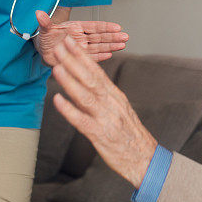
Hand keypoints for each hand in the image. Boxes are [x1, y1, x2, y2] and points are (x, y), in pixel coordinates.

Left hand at [35, 10, 127, 66]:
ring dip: (110, 46)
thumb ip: (44, 22)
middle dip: (112, 37)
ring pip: (98, 46)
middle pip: (99, 37)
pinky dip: (100, 56)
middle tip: (125, 37)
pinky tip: (110, 55)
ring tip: (122, 45)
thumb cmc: (45, 37)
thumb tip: (38, 13)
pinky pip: (91, 57)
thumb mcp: (44, 30)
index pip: (93, 26)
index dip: (105, 27)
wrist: (42, 50)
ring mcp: (81, 48)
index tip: (117, 27)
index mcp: (75, 28)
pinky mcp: (79, 58)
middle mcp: (80, 37)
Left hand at [51, 36, 156, 187]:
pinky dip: (69, 110)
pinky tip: (57, 100)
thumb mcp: (120, 110)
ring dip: (70, 81)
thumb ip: (105, 96)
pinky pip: (82, 120)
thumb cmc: (130, 135)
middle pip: (90, 78)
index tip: (71, 41)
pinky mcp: (100, 135)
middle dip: (74, 61)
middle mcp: (111, 103)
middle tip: (60, 45)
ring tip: (56, 68)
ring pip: (86, 96)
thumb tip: (88, 83)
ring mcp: (106, 118)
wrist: (145, 159)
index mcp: (115, 96)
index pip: (97, 71)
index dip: (83, 55)